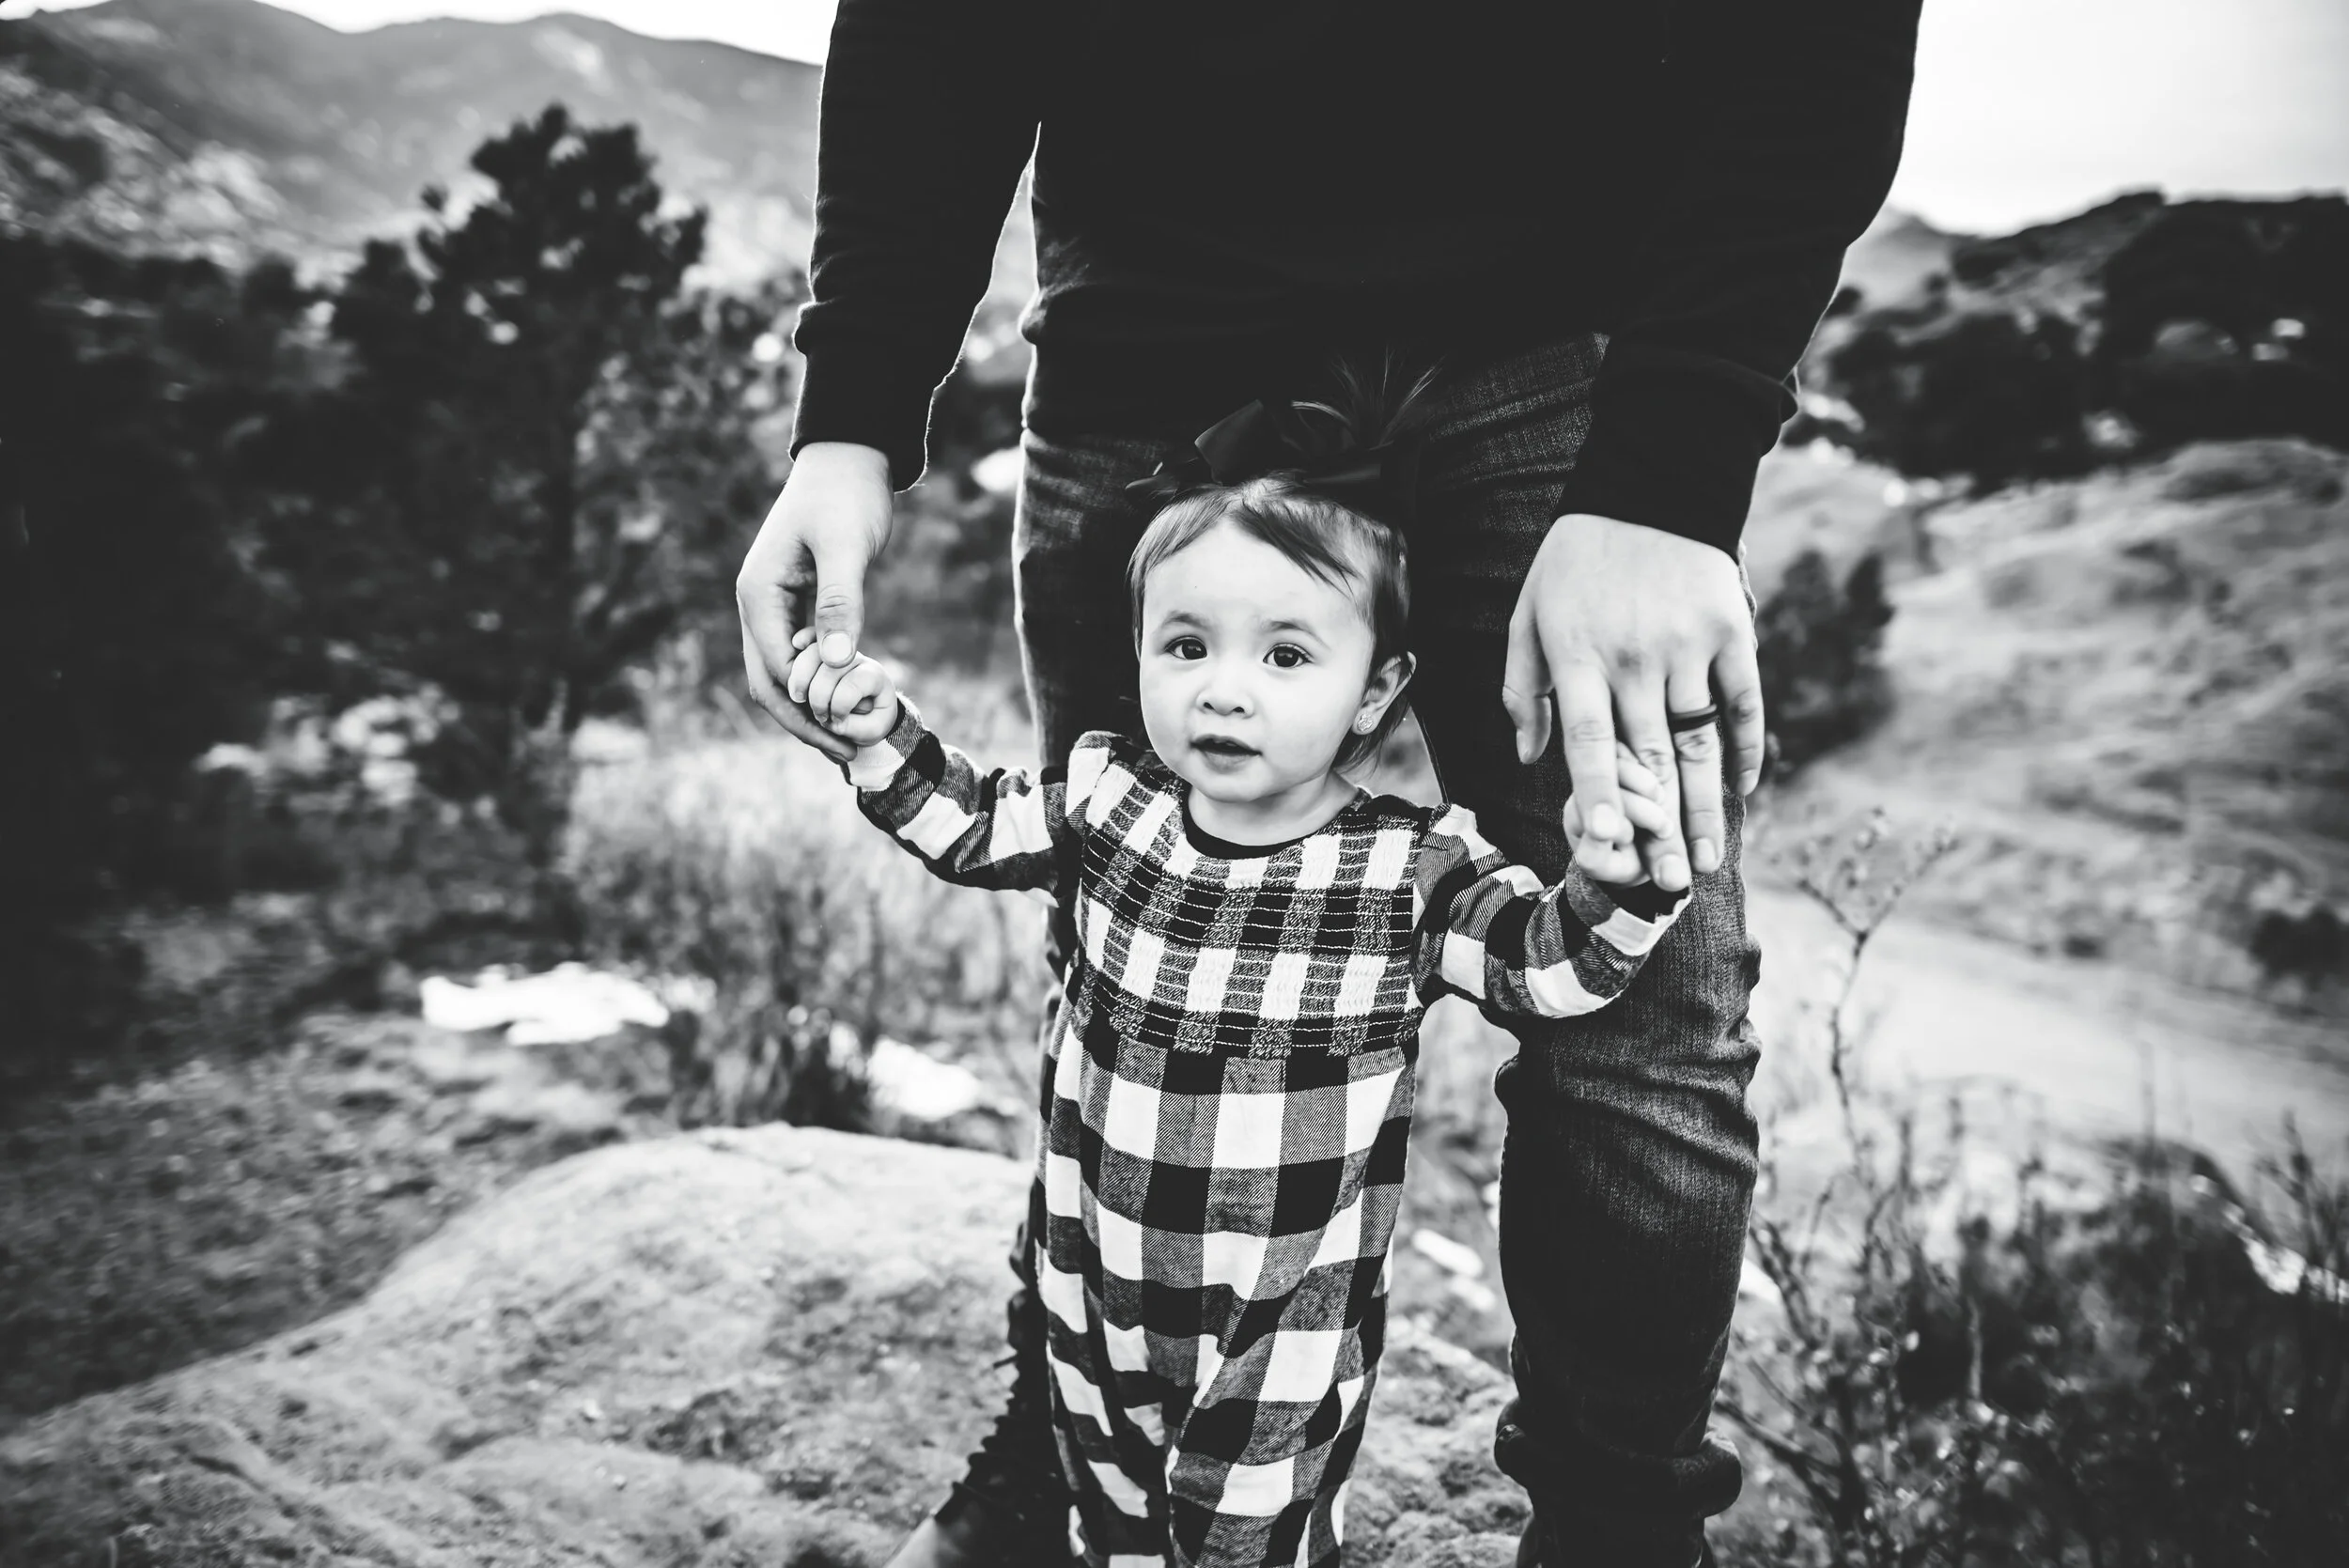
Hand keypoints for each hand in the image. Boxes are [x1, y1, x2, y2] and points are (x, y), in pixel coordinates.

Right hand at [737, 442, 894, 761]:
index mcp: (757, 594)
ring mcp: (773, 606)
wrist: (848, 460)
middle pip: (769, 682)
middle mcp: (756, 605)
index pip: (773, 670)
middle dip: (803, 721)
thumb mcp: (847, 548)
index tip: (844, 739)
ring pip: (782, 673)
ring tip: (849, 739)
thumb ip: (841, 602)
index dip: (806, 710)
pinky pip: (800, 656)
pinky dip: (820, 682)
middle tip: (847, 754)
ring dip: (811, 707)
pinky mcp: (796, 604)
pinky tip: (850, 700)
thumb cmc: (846, 496)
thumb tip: (836, 663)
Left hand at [1501, 513, 1764, 893]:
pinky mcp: (1733, 633)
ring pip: (1700, 742)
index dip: (1598, 794)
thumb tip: (1528, 756)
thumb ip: (1523, 686)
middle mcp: (1636, 658)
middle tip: (1668, 885)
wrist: (1653, 483)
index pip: (1588, 740)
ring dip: (1707, 806)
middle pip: (1649, 758)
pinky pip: (1744, 703)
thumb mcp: (1530, 612)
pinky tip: (1747, 790)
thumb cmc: (1577, 558)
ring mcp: (1689, 646)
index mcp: (1579, 656)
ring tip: (1708, 861)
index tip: (1606, 844)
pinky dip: (1749, 748)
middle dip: (1660, 827)